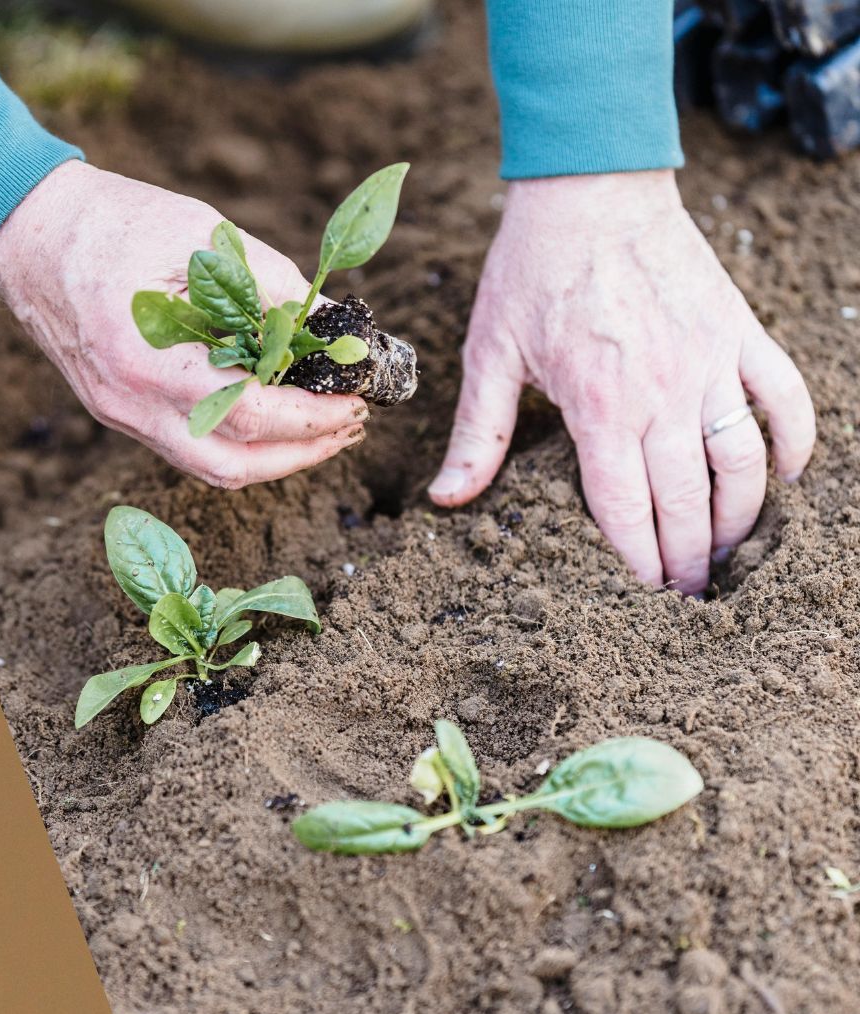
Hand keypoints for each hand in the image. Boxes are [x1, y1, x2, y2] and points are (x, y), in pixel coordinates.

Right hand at [0, 161, 367, 488]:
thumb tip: (330, 326)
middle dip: (300, 454)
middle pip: (229, 466)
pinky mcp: (116, 409)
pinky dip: (238, 439)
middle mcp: (127, 402)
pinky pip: (186, 444)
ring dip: (272, 456)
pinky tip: (271, 411)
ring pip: (207, 465)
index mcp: (144, 358)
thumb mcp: (200, 235)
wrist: (28, 232)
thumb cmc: (112, 222)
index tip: (356, 400)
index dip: (311, 417)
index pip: (245, 414)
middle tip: (350, 423)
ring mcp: (118, 413)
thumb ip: (269, 285)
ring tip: (322, 426)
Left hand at [429, 171, 814, 593]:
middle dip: (689, 558)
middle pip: (689, 501)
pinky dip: (796, 443)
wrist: (591, 189)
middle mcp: (662, 394)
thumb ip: (478, 434)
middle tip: (688, 594)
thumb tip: (447, 499)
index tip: (641, 594)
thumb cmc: (531, 271)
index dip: (636, 560)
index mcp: (597, 407)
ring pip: (746, 462)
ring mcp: (710, 363)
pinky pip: (785, 399)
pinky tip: (786, 479)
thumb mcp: (489, 354)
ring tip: (729, 553)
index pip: (625, 509)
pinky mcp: (741, 332)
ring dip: (743, 518)